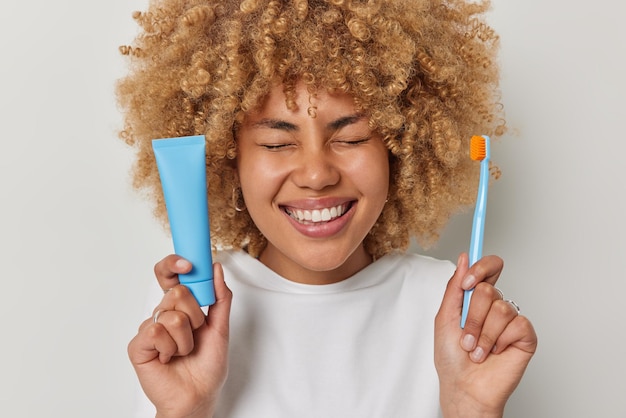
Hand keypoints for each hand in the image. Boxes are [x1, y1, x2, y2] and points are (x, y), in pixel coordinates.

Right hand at [128, 255, 231, 417]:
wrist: (198, 396)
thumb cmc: (207, 366)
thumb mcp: (220, 327)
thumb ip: (220, 297)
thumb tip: (217, 268)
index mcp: (180, 308)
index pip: (170, 276)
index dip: (174, 265)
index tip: (188, 264)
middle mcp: (162, 314)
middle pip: (176, 293)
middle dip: (194, 317)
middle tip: (195, 334)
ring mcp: (149, 329)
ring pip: (170, 315)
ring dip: (185, 339)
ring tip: (182, 352)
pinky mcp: (138, 346)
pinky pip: (155, 332)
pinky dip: (170, 348)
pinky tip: (167, 359)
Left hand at [434, 253, 536, 417]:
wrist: (464, 387)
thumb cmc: (451, 358)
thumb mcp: (445, 318)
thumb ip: (454, 287)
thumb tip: (464, 258)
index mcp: (476, 299)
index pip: (488, 268)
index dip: (481, 267)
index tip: (467, 281)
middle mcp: (495, 306)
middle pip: (488, 289)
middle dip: (471, 317)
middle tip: (465, 337)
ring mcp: (511, 320)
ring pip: (501, 308)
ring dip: (482, 333)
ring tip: (477, 350)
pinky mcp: (525, 335)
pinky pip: (516, 324)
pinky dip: (499, 341)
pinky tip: (495, 352)